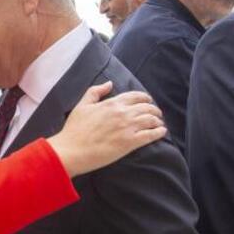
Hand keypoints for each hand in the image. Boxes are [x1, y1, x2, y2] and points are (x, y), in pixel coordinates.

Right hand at [48, 82, 165, 177]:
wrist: (71, 150)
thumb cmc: (74, 129)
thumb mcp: (82, 105)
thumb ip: (95, 91)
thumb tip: (109, 83)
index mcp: (112, 103)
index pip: (135, 96)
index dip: (145, 98)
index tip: (148, 101)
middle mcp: (122, 113)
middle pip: (147, 107)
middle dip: (154, 109)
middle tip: (156, 114)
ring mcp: (127, 127)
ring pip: (151, 119)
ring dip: (158, 120)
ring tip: (159, 123)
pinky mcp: (129, 143)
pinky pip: (150, 135)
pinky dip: (159, 132)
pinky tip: (162, 132)